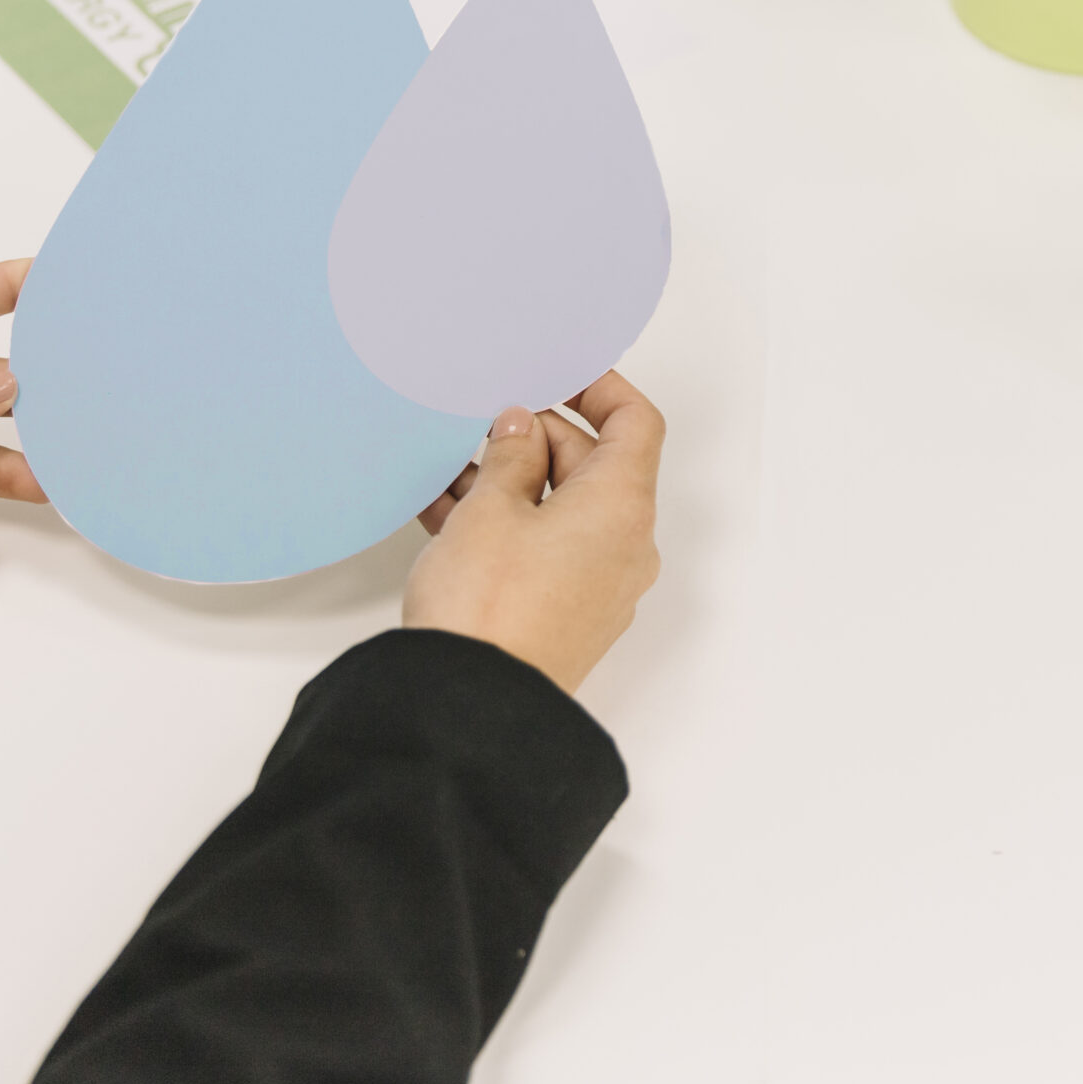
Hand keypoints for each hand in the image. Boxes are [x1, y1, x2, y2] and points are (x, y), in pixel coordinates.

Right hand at [403, 373, 665, 695]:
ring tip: (448, 468)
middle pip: (595, 465)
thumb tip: (520, 430)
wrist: (469, 711)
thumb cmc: (489, 612)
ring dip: (511, 482)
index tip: (553, 372)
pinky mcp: (565, 615)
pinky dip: (505, 524)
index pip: (635, 422)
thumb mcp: (490, 508)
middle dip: (536, 437)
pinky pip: (543, 549)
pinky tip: (447, 512)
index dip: (598, 387)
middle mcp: (624, 546)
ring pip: (560, 510)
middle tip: (479, 422)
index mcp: (622, 507)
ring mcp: (598, 586)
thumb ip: (509, 455)